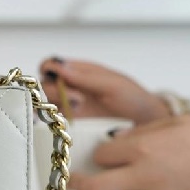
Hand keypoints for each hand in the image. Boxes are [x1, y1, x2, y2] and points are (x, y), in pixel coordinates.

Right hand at [39, 58, 171, 123]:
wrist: (145, 124)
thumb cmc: (133, 99)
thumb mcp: (113, 84)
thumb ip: (85, 77)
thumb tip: (59, 66)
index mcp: (79, 72)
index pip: (51, 65)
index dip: (48, 68)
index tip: (57, 76)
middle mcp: (70, 87)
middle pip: (44, 84)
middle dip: (54, 89)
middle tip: (76, 97)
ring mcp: (68, 106)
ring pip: (43, 102)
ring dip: (54, 104)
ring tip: (77, 108)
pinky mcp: (69, 124)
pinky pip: (49, 120)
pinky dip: (48, 120)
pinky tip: (62, 121)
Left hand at [69, 115, 189, 189]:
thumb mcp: (174, 124)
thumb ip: (139, 133)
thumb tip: (115, 141)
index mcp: (141, 150)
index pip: (100, 156)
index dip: (100, 155)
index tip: (100, 155)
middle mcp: (141, 178)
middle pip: (93, 187)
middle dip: (80, 183)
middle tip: (75, 180)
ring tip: (144, 178)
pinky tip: (165, 189)